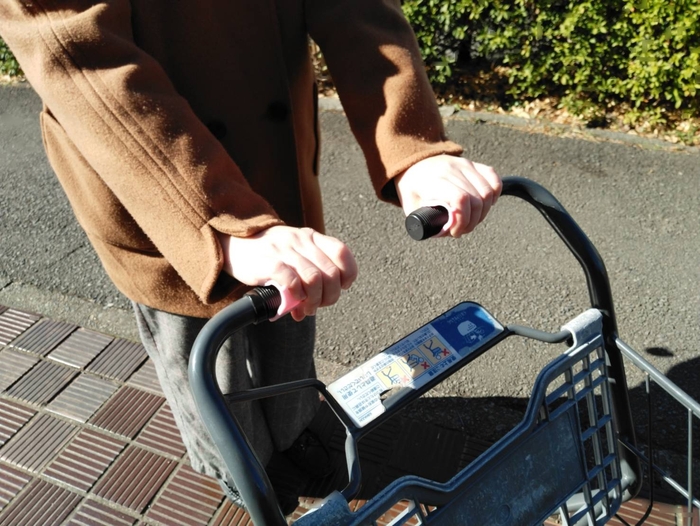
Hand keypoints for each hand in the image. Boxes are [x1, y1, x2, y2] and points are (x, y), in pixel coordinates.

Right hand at [217, 226, 356, 320]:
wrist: (233, 245)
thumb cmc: (266, 255)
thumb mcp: (293, 254)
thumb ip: (308, 274)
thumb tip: (312, 307)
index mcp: (311, 237)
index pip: (342, 252)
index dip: (347, 274)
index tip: (340, 287)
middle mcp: (301, 241)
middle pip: (330, 273)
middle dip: (329, 296)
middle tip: (317, 305)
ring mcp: (285, 251)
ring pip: (315, 279)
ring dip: (314, 301)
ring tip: (305, 308)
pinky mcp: (269, 263)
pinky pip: (293, 282)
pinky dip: (297, 296)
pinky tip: (292, 302)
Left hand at [394, 155, 501, 236]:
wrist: (412, 165)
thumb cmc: (412, 189)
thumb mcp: (411, 208)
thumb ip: (428, 222)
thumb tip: (448, 231)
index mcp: (433, 180)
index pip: (460, 199)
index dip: (462, 220)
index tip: (455, 231)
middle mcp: (451, 169)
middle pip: (476, 199)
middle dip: (472, 221)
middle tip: (462, 229)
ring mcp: (464, 164)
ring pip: (487, 191)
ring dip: (483, 212)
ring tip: (471, 220)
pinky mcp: (473, 164)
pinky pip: (493, 178)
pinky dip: (494, 194)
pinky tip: (485, 204)